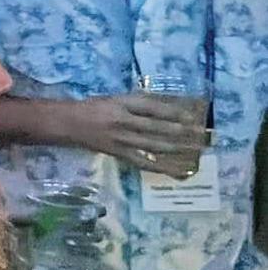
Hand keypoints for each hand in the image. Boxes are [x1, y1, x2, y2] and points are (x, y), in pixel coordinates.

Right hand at [76, 94, 209, 178]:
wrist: (69, 124)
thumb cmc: (92, 107)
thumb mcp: (112, 99)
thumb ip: (134, 103)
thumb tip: (163, 107)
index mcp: (120, 103)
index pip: (150, 106)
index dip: (171, 111)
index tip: (189, 114)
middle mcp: (122, 121)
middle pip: (156, 127)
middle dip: (179, 131)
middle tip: (200, 133)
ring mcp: (121, 140)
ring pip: (153, 145)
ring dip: (175, 147)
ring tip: (194, 149)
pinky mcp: (120, 154)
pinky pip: (144, 162)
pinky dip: (161, 166)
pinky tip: (177, 170)